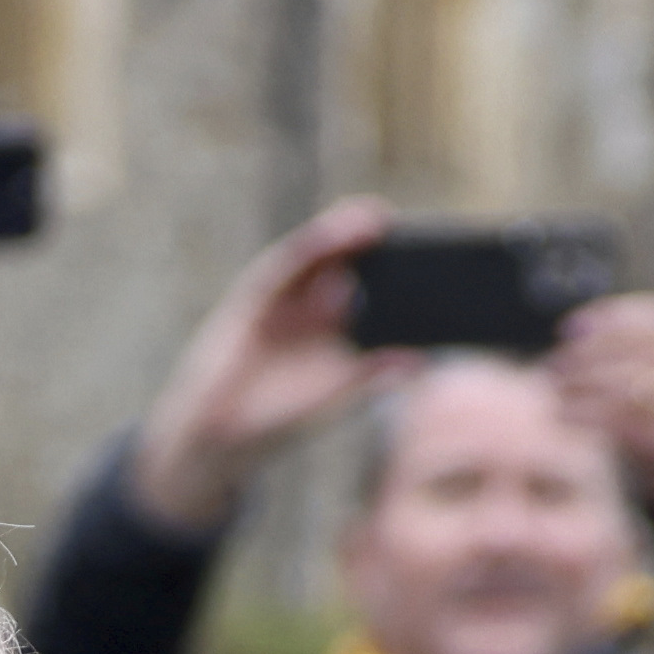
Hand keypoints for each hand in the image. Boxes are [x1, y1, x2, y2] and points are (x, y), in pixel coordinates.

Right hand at [122, 200, 403, 534]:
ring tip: (374, 219)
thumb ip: (368, 376)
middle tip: (408, 228)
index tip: (437, 259)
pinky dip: (310, 247)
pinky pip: (287, 264)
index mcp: (341, 333)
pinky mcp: (259, 295)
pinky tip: (331, 233)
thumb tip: (419, 361)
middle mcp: (318, 309)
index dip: (404, 274)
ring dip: (345, 234)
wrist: (216, 434)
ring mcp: (288, 299)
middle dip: (378, 246)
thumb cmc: (275, 421)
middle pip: (354, 266)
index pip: (378, 293)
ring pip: (323, 257)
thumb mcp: (330, 400)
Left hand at [544, 289, 653, 539]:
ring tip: (555, 397)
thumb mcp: (647, 381)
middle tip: (550, 368)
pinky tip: (569, 423)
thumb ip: (620, 358)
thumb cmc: (652, 422)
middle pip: (641, 347)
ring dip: (587, 388)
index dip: (611, 317)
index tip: (566, 329)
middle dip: (590, 355)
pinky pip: (633, 424)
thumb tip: (567, 336)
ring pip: (635, 383)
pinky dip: (596, 420)